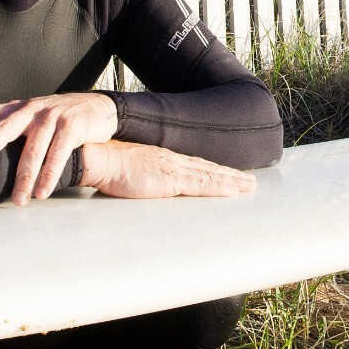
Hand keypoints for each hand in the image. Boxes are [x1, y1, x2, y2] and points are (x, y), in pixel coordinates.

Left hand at [0, 92, 118, 204]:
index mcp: (14, 109)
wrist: (98, 108)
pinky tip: (42, 192)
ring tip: (18, 200)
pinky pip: (58, 154)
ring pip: (32, 150)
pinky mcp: (72, 126)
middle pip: (3, 129)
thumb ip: (8, 130)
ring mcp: (51, 117)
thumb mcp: (30, 118)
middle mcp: (29, 110)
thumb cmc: (56, 119)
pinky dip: (49, 175)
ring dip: (24, 177)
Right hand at [77, 141, 256, 199]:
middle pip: (207, 169)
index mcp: (161, 159)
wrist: (98, 158)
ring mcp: (174, 169)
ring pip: (211, 176)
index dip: (212, 170)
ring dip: (232, 181)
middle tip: (249, 181)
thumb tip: (137, 184)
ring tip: (250, 186)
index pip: (193, 165)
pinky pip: (203, 185)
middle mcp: (172, 161)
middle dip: (230, 175)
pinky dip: (221, 187)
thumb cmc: (105, 165)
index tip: (227, 174)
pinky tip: (234, 191)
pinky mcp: (172, 180)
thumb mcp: (125, 171)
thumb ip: (136, 178)